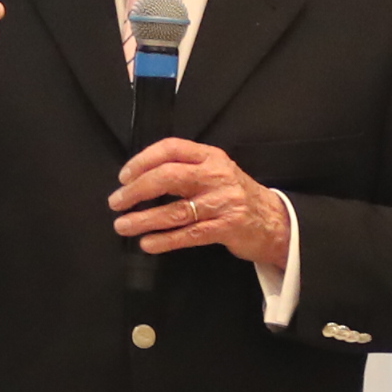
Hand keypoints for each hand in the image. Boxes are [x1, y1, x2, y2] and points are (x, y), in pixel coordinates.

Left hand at [110, 138, 292, 269]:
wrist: (275, 221)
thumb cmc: (235, 196)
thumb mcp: (216, 172)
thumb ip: (186, 169)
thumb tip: (140, 178)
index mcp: (210, 156)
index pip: (171, 148)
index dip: (143, 160)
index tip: (123, 176)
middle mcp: (216, 176)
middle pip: (168, 177)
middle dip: (136, 190)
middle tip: (116, 202)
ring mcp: (222, 202)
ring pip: (175, 210)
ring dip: (144, 219)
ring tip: (122, 225)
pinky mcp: (226, 228)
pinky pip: (189, 235)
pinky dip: (165, 240)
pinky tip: (147, 243)